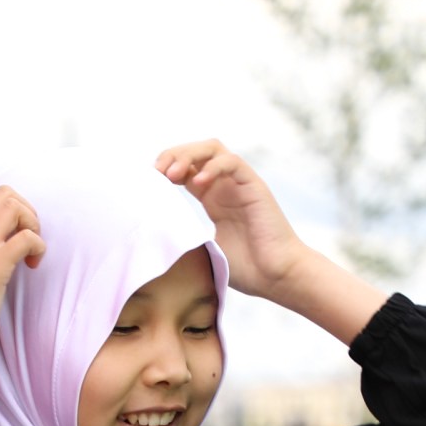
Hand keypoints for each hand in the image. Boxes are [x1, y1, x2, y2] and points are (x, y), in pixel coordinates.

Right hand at [0, 187, 45, 364]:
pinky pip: (27, 237)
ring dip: (32, 224)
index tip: (11, 233)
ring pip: (14, 207)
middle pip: (3, 194)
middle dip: (24, 211)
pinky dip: (38, 247)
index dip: (5, 207)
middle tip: (27, 239)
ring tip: (30, 251)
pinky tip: (33, 265)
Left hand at [154, 140, 306, 300]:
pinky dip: (212, 167)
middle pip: (196, 152)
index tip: (147, 183)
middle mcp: (225, 186)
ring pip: (213, 149)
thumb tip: (152, 234)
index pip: (185, 168)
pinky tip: (198, 182)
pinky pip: (232, 162)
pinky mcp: (254, 186)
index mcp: (212, 198)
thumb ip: (185, 236)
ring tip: (172, 174)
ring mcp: (240, 184)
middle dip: (172, 156)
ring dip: (189, 155)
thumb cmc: (246, 269)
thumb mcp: (204, 250)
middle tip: (156, 173)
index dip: (164, 169)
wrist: (277, 277)